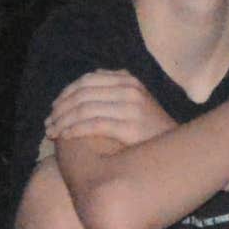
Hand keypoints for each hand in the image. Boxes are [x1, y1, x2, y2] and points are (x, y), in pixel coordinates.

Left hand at [43, 69, 167, 162]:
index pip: (87, 80)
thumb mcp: (138, 100)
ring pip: (84, 109)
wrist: (179, 149)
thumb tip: (91, 79)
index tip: (54, 108)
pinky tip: (65, 137)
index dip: (66, 94)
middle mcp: (129, 89)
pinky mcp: (129, 127)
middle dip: (61, 109)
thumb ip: (116, 87)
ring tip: (52, 132)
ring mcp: (130, 107)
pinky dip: (74, 129)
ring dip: (63, 121)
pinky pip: (93, 124)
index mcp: (128, 80)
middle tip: (48, 123)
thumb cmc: (152, 129)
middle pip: (82, 93)